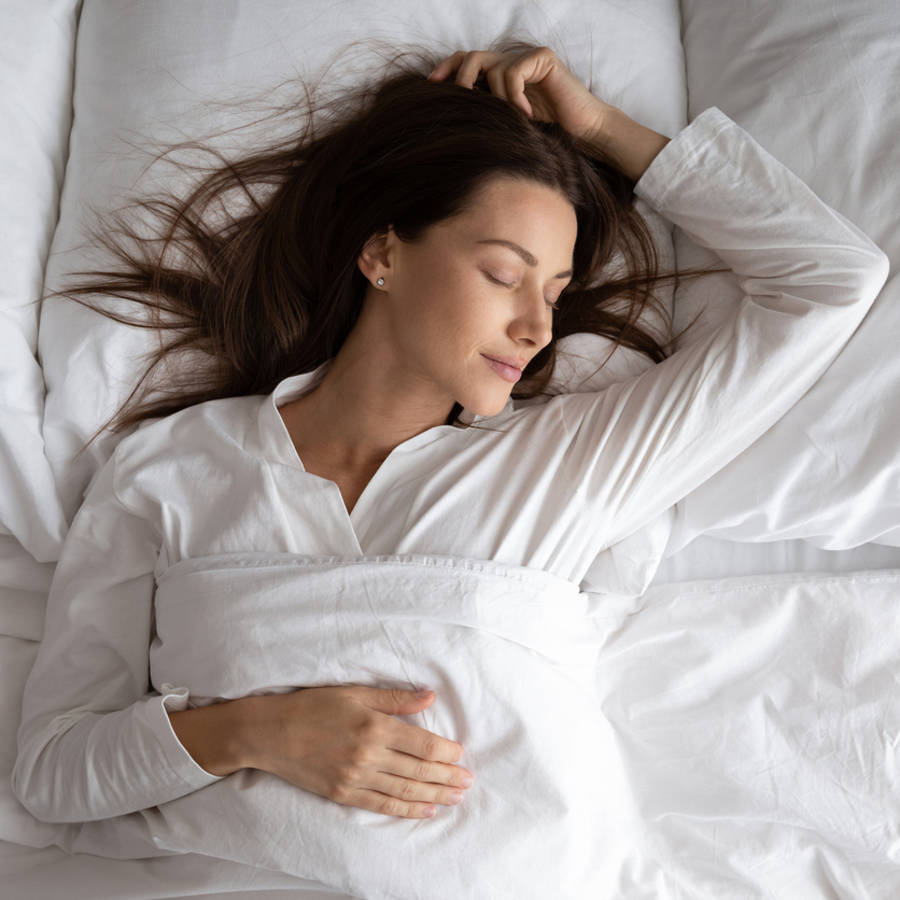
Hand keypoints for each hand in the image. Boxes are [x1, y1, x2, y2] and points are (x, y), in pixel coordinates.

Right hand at [243, 685, 473, 818]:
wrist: (270, 732)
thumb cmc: (313, 706)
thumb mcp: (355, 693)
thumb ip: (395, 698)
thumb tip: (430, 698)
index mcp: (374, 726)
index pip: (422, 744)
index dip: (445, 752)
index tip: (461, 755)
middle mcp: (368, 755)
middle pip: (418, 770)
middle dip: (446, 777)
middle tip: (468, 781)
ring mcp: (355, 778)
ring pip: (404, 790)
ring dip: (433, 795)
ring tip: (455, 797)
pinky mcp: (343, 794)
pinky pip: (382, 804)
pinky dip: (406, 809)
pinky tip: (425, 810)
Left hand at [427, 45, 616, 142]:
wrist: (584, 133)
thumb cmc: (548, 134)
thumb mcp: (507, 125)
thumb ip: (485, 113)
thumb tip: (451, 117)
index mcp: (499, 76)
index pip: (465, 62)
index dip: (447, 69)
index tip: (431, 85)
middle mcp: (510, 62)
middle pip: (471, 57)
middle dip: (459, 78)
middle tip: (458, 99)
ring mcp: (526, 57)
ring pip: (492, 67)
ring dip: (496, 99)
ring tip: (512, 119)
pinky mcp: (542, 58)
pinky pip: (513, 73)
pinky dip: (514, 97)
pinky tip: (527, 115)